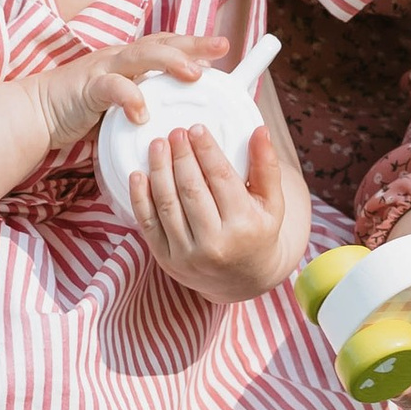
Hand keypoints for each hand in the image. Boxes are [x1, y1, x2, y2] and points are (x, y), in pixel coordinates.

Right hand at [26, 32, 228, 158]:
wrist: (35, 112)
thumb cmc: (79, 110)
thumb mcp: (119, 105)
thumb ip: (143, 104)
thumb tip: (175, 120)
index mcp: (129, 61)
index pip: (166, 44)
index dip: (193, 43)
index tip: (221, 47)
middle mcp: (119, 57)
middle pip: (161, 42)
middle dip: (192, 43)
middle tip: (220, 46)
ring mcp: (103, 68)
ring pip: (141, 55)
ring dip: (170, 61)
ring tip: (194, 73)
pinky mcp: (87, 86)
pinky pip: (113, 88)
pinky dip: (130, 98)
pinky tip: (143, 113)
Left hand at [130, 122, 292, 304]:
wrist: (243, 281)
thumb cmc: (258, 233)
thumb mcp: (272, 204)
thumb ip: (267, 167)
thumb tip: (260, 130)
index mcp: (245, 226)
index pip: (221, 179)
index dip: (207, 151)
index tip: (196, 129)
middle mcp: (216, 244)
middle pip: (192, 190)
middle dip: (181, 156)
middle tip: (175, 132)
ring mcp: (188, 255)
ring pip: (168, 205)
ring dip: (159, 170)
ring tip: (158, 145)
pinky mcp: (167, 260)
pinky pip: (149, 224)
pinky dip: (140, 198)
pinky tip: (138, 174)